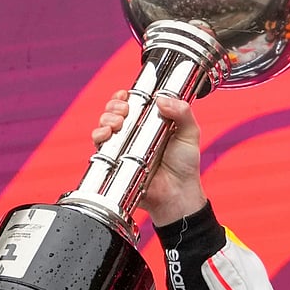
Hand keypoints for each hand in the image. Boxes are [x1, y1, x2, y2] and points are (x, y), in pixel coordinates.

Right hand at [92, 91, 207, 225]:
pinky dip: (99, 136)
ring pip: (105, 125)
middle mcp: (135, 133)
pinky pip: (100, 146)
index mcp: (152, 122)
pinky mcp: (115, 161)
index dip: (126, 96)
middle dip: (115, 106)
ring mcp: (124, 147)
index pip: (133, 102)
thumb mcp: (190, 134)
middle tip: (124, 111)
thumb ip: (183, 113)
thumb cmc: (185, 166)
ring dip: (106, 118)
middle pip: (115, 111)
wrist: (177, 194)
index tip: (126, 95)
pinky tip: (107, 134)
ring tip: (117, 123)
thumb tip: (162, 99)